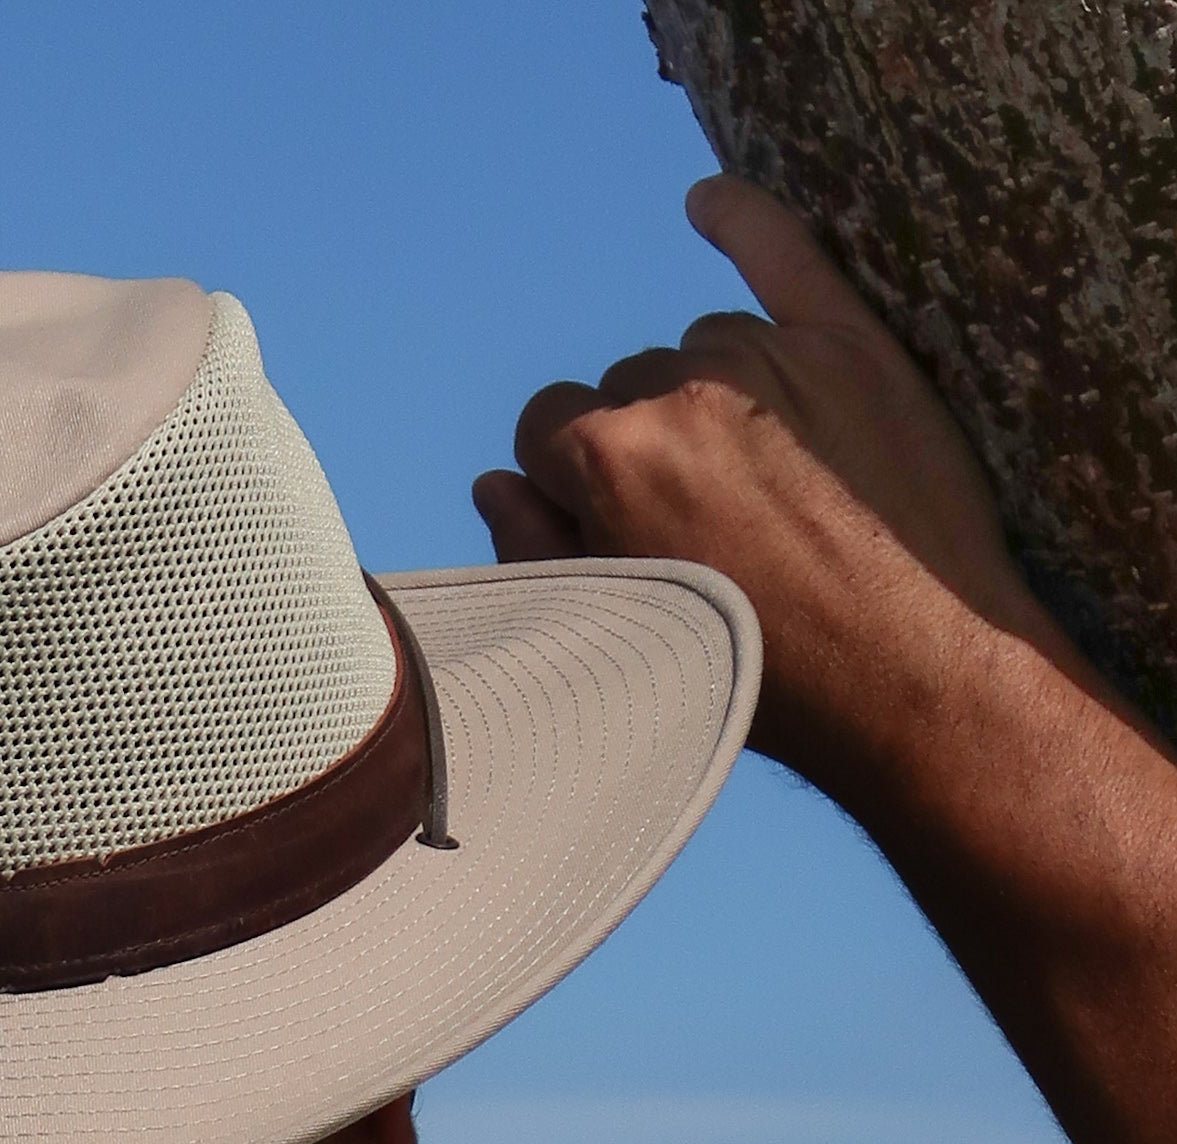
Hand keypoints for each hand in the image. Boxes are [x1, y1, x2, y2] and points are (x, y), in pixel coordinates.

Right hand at [472, 176, 1108, 788]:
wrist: (913, 673)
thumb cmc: (763, 675)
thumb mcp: (625, 624)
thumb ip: (542, 548)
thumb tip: (495, 486)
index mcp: (608, 455)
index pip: (546, 426)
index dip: (566, 479)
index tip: (607, 522)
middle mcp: (680, 387)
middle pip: (627, 385)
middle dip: (644, 441)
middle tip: (698, 522)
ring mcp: (770, 356)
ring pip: (700, 346)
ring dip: (708, 395)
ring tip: (756, 478)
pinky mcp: (852, 344)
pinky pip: (787, 252)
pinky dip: (744, 221)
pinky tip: (706, 204)